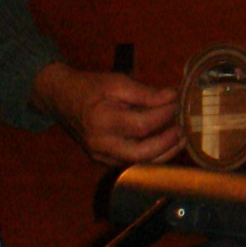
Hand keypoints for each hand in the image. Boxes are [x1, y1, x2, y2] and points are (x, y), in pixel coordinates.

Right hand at [31, 61, 183, 165]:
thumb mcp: (117, 82)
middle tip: (183, 130)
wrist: (62, 99)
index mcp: (103, 120)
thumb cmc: (91, 88)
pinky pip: (131, 164)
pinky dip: (151, 157)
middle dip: (167, 143)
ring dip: (164, 154)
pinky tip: (165, 146)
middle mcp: (101, 143)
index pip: (142, 124)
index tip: (179, 104)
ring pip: (138, 163)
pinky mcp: (103, 160)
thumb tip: (174, 96)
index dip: (165, 116)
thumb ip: (146, 92)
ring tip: (180, 139)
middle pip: (141, 153)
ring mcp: (101, 155)